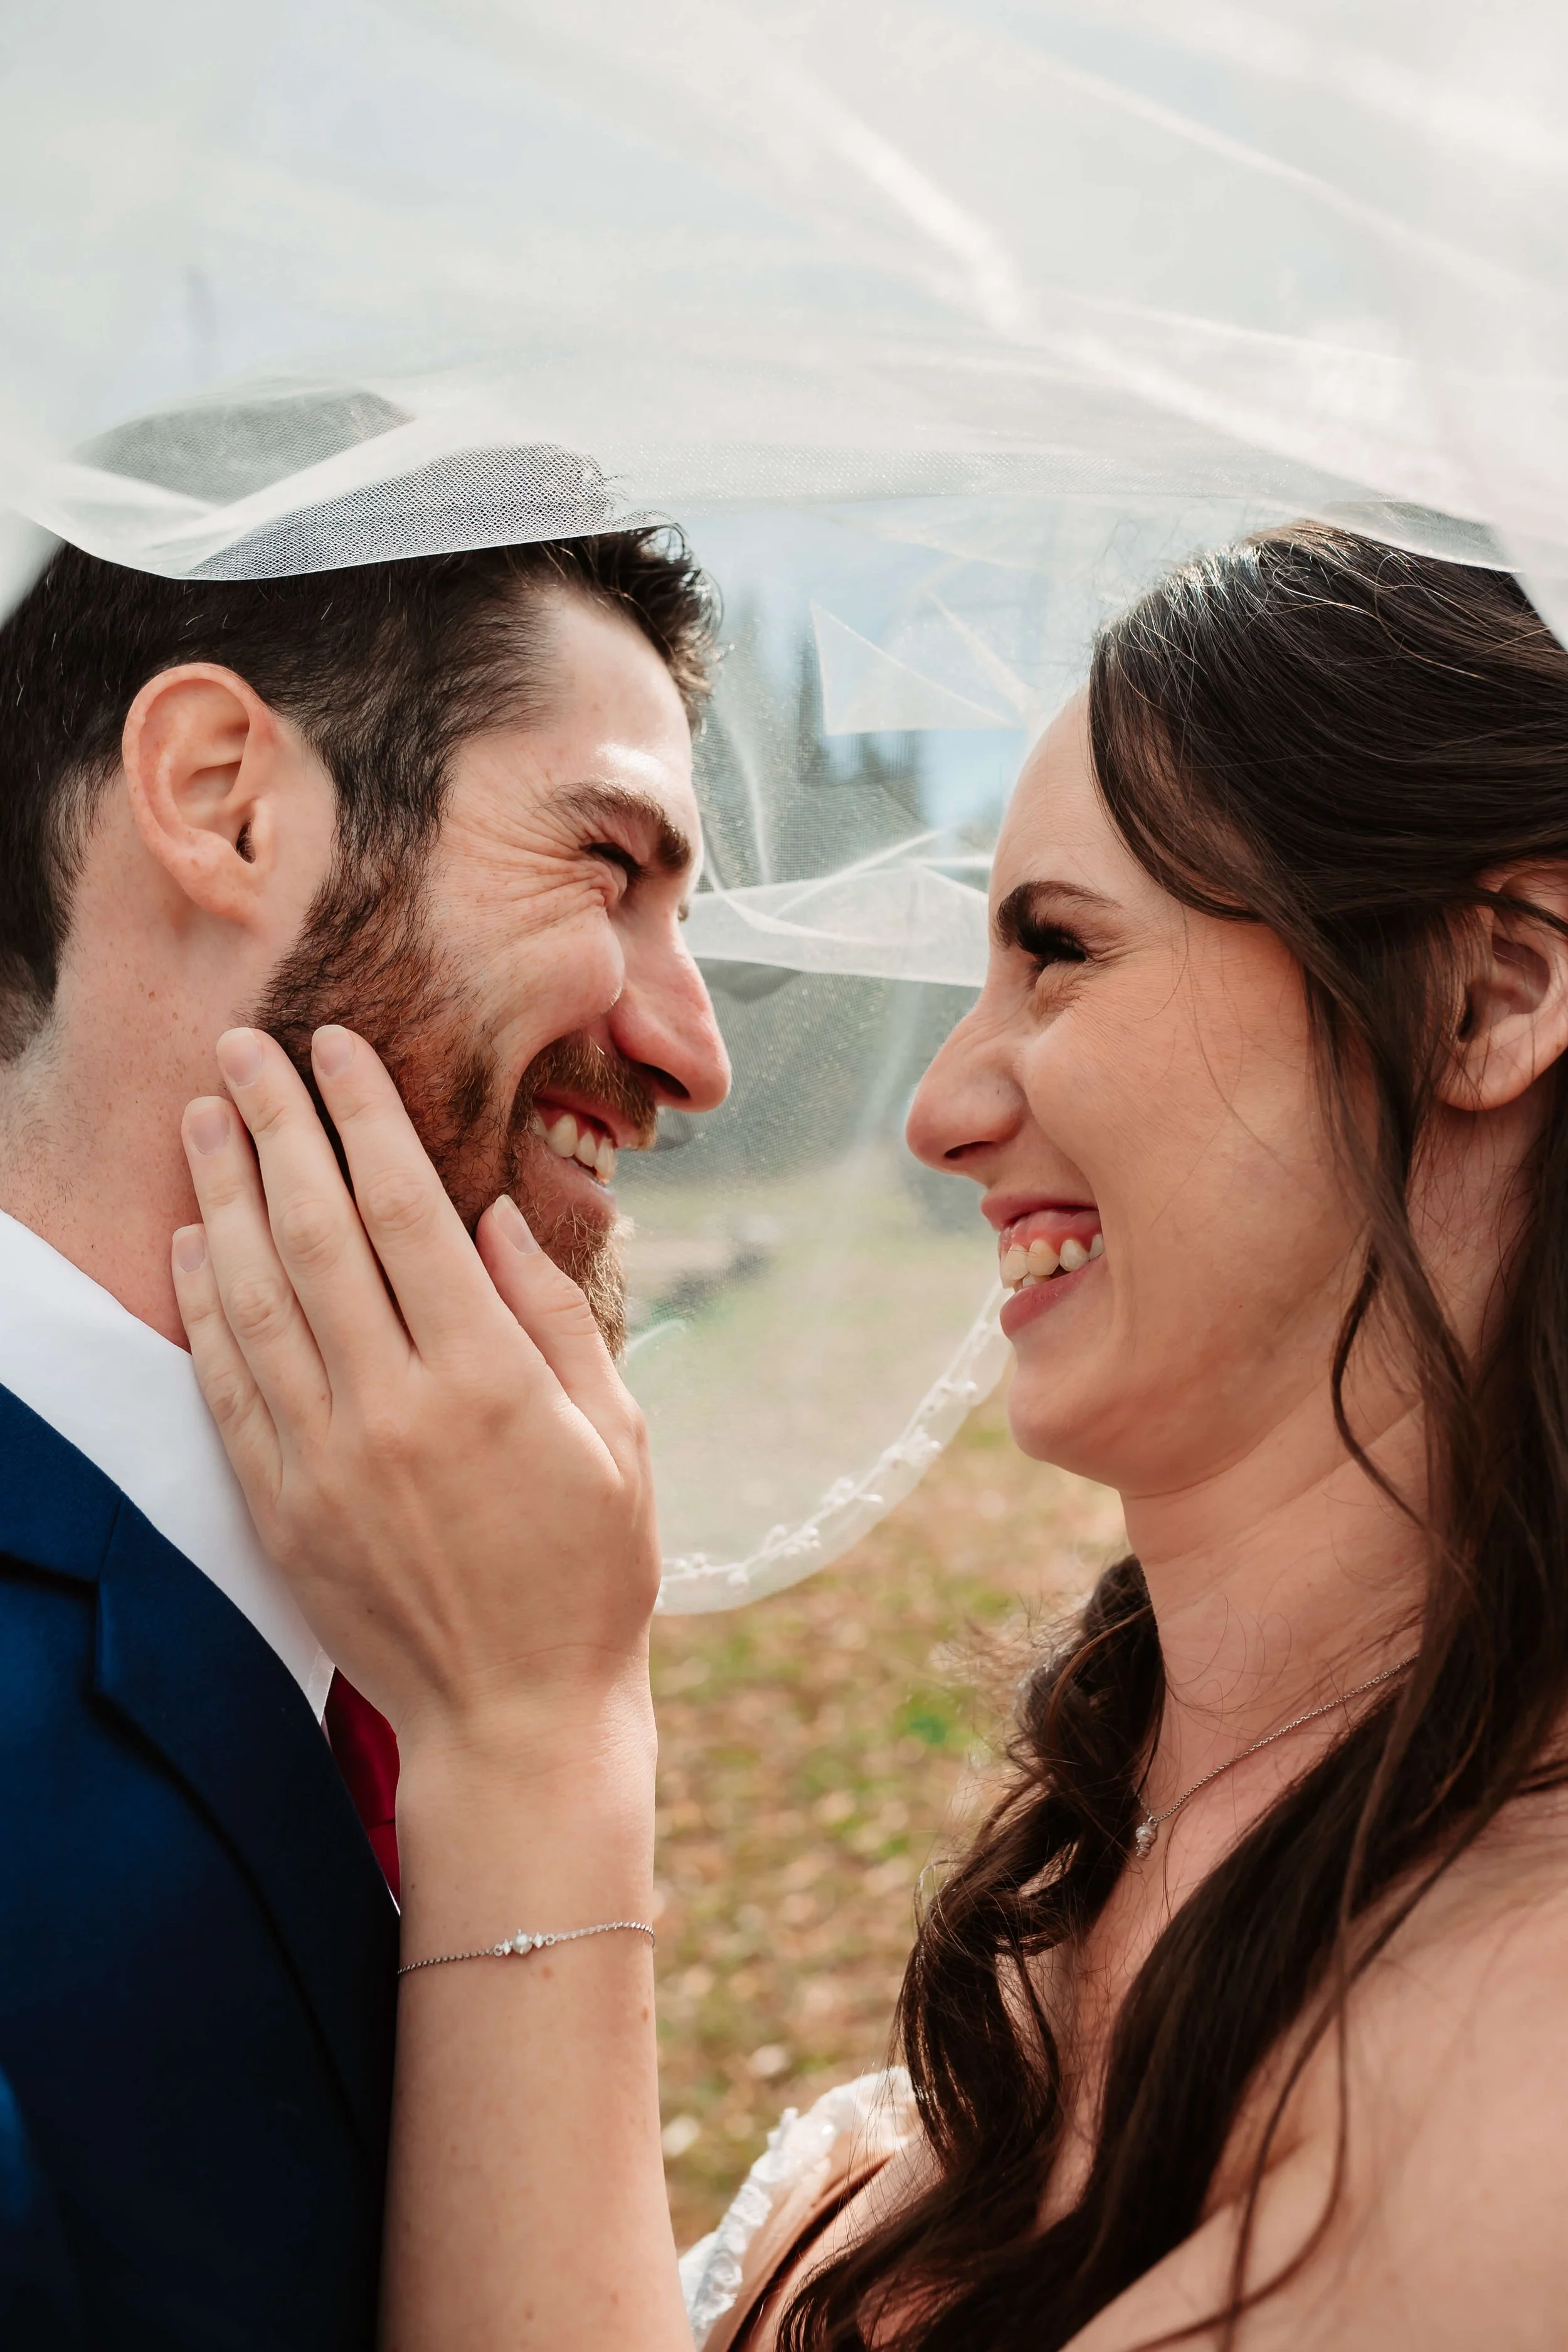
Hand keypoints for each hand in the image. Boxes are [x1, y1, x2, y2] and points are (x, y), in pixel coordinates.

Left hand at [171, 1024, 660, 1766]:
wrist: (513, 1721)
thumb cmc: (588, 1575)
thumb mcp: (615, 1437)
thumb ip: (552, 1317)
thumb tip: (491, 1215)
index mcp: (487, 1380)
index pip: (407, 1211)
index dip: (366, 1117)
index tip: (337, 1047)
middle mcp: (393, 1407)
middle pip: (315, 1230)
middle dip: (276, 1125)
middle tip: (241, 1048)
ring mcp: (324, 1460)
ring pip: (255, 1295)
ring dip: (221, 1194)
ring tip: (202, 1117)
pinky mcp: (279, 1509)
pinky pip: (225, 1385)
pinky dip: (203, 1305)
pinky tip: (192, 1241)